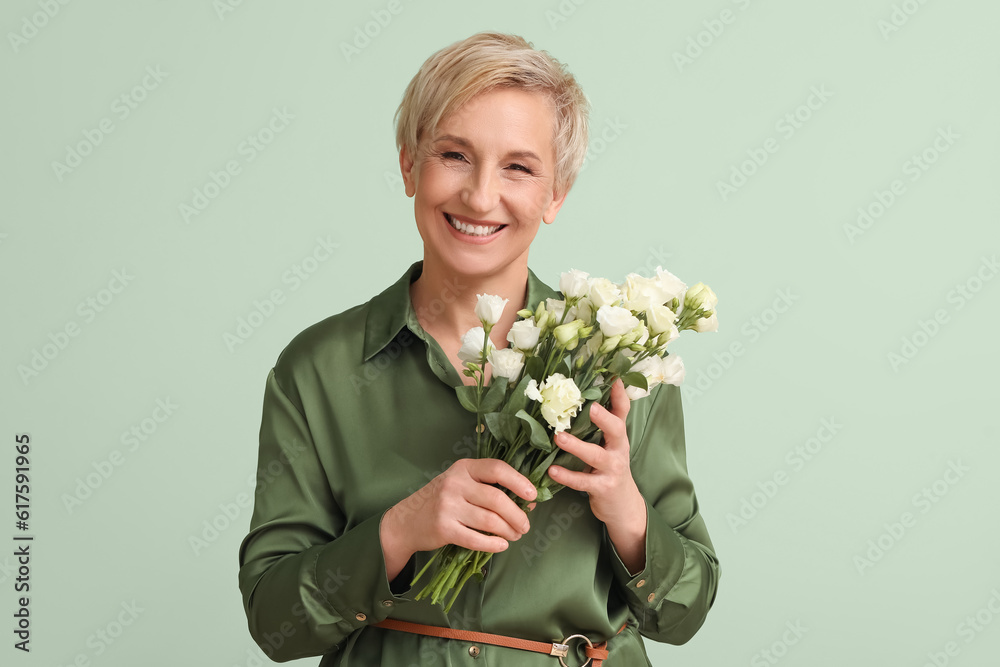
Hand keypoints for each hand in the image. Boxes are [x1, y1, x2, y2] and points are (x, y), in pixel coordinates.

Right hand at [380, 458, 536, 579]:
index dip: (518, 481)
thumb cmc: (441, 500)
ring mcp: (447, 506)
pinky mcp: (444, 529)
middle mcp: (454, 484)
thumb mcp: (460, 484)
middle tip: (525, 526)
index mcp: (463, 468)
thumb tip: (528, 501)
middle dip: (517, 515)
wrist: (406, 521)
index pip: (496, 469)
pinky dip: (493, 544)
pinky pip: (476, 539)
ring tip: (515, 535)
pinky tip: (501, 545)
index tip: (532, 495)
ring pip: (489, 521)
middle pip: (496, 499)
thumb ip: (488, 487)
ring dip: (508, 531)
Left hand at [547, 379, 646, 571]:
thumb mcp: (609, 445)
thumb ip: (598, 425)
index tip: (613, 377)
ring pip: (596, 455)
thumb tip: (583, 398)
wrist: (622, 505)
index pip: (622, 411)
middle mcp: (619, 449)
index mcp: (618, 436)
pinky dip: (567, 476)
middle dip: (603, 418)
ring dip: (577, 446)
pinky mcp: (602, 488)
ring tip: (559, 438)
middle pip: (616, 429)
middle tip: (589, 407)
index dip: (619, 395)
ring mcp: (612, 469)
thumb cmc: (608, 468)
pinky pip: (583, 481)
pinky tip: (552, 471)